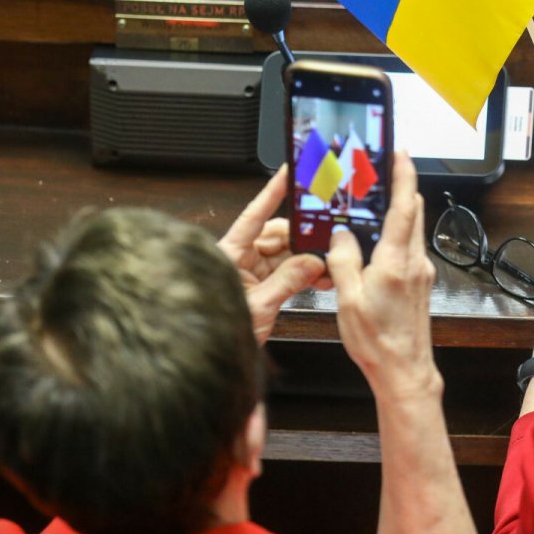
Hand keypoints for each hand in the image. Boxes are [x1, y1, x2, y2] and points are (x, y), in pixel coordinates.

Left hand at [218, 166, 328, 344]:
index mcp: (229, 254)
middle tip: (324, 240)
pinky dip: (304, 273)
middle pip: (276, 235)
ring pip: (285, 254)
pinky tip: (319, 277)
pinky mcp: (261, 288)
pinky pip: (287, 272)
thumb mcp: (257, 307)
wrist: (208, 360)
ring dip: (307, 258)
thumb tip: (311, 261)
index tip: (288, 173)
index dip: (272, 193)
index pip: (253, 216)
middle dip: (302, 237)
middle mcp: (240, 259)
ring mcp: (251, 273)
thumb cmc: (212, 331)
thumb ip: (286, 282)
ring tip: (325, 265)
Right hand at [329, 152, 441, 401]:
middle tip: (379, 171)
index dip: (403, 174)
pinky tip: (374, 244)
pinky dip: (394, 236)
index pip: (405, 205)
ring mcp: (420, 272)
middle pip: (412, 211)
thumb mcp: (347, 298)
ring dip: (395, 212)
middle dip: (399, 187)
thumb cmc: (378, 341)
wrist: (404, 371)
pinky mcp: (419, 283)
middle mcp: (415, 262)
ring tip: (371, 205)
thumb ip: (343, 259)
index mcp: (397, 260)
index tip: (399, 151)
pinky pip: (407, 248)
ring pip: (410, 230)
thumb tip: (341, 233)